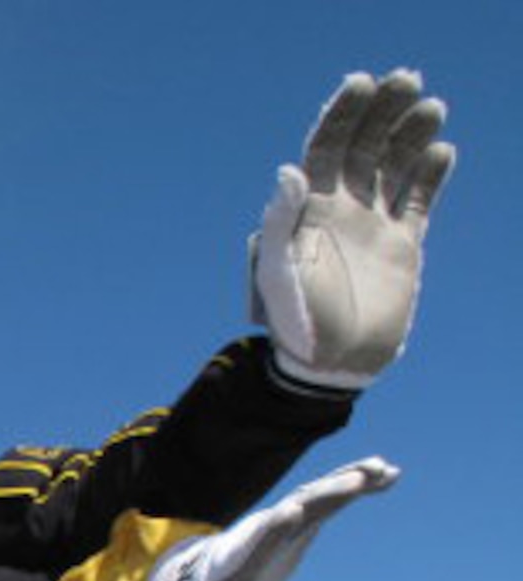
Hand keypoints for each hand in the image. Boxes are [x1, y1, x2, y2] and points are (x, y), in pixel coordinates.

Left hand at [150, 457, 398, 580]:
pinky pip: (328, 501)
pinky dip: (355, 486)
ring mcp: (280, 525)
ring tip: (385, 469)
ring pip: (316, 497)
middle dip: (322, 494)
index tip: (292, 509)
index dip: (273, 526)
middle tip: (356, 480)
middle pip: (293, 509)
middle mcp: (260, 534)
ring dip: (348, 482)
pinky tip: (387, 474)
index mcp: (238, 559)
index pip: (256, 539)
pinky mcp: (298, 525)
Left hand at [250, 69, 455, 390]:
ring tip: (431, 106)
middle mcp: (340, 210)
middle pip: (364, 147)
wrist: (331, 363)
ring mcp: (372, 225)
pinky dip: (430, 175)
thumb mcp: (278, 272)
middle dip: (382, 111)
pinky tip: (441, 149)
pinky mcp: (401, 245)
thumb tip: (289, 170)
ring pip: (395, 166)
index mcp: (308, 211)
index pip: (325, 148)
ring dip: (410, 133)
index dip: (342, 115)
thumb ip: (281, 222)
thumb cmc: (295, 322)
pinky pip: (418, 201)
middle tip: (407, 77)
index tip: (361, 82)